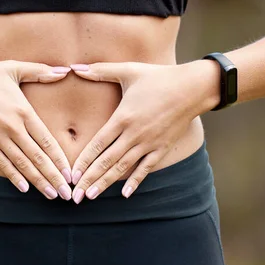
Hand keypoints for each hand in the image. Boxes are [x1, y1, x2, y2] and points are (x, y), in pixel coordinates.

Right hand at [0, 60, 73, 200]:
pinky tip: (24, 189)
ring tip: (52, 195)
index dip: (60, 159)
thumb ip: (40, 71)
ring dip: (38, 182)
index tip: (71, 173)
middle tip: (67, 194)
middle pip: (38, 158)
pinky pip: (2, 164)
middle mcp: (12, 128)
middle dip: (54, 177)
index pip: (47, 140)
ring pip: (22, 165)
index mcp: (23, 111)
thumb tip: (65, 71)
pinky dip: (14, 177)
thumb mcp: (14, 68)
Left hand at [68, 60, 218, 202]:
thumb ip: (100, 70)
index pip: (98, 144)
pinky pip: (146, 168)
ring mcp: (149, 143)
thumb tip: (74, 67)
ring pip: (123, 168)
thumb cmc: (158, 77)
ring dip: (106, 183)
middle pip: (107, 161)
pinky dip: (135, 181)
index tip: (71, 175)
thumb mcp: (128, 70)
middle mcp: (134, 134)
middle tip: (75, 197)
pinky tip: (125, 194)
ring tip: (90, 197)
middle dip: (90, 179)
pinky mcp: (162, 148)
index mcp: (123, 117)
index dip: (84, 161)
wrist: (192, 88)